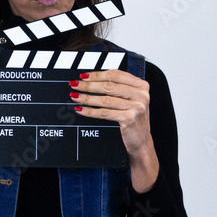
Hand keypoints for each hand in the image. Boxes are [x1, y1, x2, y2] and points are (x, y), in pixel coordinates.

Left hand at [69, 69, 158, 191]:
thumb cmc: (133, 120)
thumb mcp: (130, 100)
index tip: (83, 76)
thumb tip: (91, 80)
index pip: (116, 75)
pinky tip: (81, 110)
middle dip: (89, 85)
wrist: (141, 142)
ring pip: (106, 99)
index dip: (98, 74)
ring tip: (75, 96)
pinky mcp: (130, 119)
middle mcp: (141, 94)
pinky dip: (91, 111)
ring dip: (87, 97)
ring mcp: (137, 107)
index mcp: (141, 86)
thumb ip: (118, 89)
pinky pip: (105, 113)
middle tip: (75, 84)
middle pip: (109, 86)